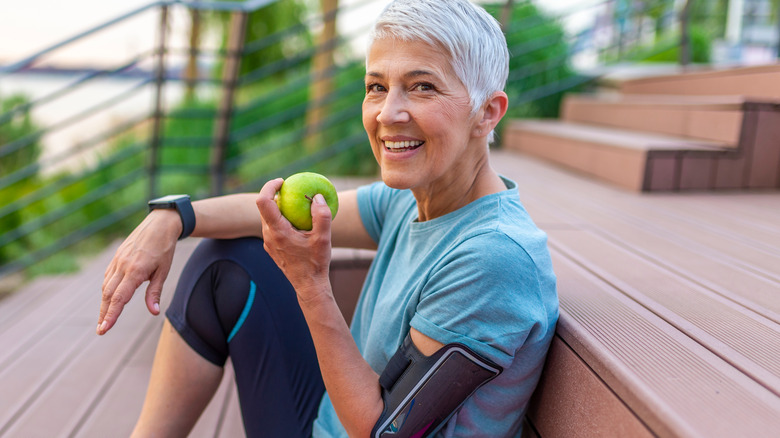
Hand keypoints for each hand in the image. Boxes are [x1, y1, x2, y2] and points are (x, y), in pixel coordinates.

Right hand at [97, 209, 180, 334]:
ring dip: (104, 303)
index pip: (119, 298)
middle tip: (101, 330)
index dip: (111, 315)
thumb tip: (154, 312)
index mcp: (135, 271)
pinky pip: (108, 277)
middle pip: (109, 295)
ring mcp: (117, 261)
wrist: (160, 224)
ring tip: (104, 319)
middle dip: (104, 314)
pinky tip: (109, 298)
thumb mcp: (164, 271)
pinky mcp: (116, 257)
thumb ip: (155, 292)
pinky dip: (107, 289)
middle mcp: (123, 266)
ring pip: (106, 286)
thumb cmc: (164, 249)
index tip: (104, 329)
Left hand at [255, 178, 332, 302]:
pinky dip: (281, 219)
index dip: (269, 186)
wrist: (308, 285)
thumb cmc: (316, 262)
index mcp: (278, 231)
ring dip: (278, 208)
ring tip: (296, 204)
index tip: (283, 181)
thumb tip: (317, 196)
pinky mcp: (272, 248)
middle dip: (274, 195)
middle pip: (264, 208)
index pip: (264, 201)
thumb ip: (322, 215)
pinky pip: (272, 227)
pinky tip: (297, 221)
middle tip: (291, 189)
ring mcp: (268, 243)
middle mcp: (268, 236)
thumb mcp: (324, 238)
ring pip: (267, 218)